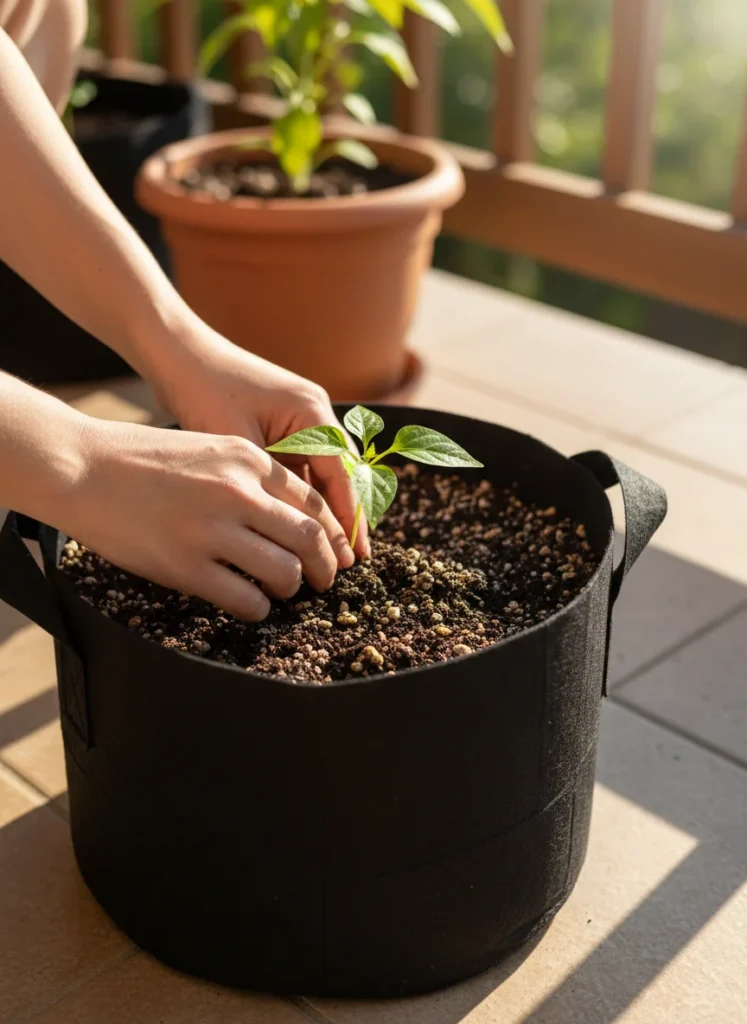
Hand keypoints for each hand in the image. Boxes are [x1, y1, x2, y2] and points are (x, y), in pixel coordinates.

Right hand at [69, 420, 355, 619]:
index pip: (314, 501)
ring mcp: (212, 530)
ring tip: (278, 592)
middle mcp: (238, 492)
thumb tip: (286, 515)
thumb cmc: (140, 458)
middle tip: (322, 581)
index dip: (334, 533)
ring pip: (285, 573)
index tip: (337, 551)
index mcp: (248, 460)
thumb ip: (248, 475)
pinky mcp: (186, 566)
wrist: (80, 466)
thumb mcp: (207, 447)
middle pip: (311, 538)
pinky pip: (246, 600)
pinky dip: (257, 609)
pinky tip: (249, 605)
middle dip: (325, 567)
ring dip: (290, 588)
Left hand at [146, 315, 370, 558]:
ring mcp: (299, 419)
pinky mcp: (280, 425)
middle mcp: (314, 413)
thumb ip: (265, 482)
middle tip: (348, 566)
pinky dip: (301, 497)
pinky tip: (297, 528)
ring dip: (322, 512)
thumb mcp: (235, 442)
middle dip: (344, 521)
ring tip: (327, 555)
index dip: (348, 519)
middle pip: (340, 476)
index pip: (342, 475)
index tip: (353, 558)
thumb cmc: (202, 389)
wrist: (175, 352)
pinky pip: (300, 467)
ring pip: (321, 475)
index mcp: (312, 412)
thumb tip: (285, 528)